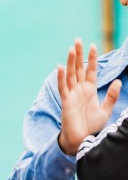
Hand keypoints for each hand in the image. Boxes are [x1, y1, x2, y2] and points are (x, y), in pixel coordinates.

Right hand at [57, 39, 121, 154]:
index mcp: (89, 90)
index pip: (90, 70)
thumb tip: (117, 81)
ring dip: (71, 62)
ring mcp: (72, 95)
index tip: (93, 45)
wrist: (82, 139)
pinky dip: (61, 77)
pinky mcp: (66, 101)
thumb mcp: (105, 109)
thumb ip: (111, 95)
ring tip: (71, 48)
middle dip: (79, 54)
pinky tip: (60, 67)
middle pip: (78, 68)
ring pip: (71, 74)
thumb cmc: (91, 126)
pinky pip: (63, 87)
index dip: (92, 58)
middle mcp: (79, 90)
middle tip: (77, 40)